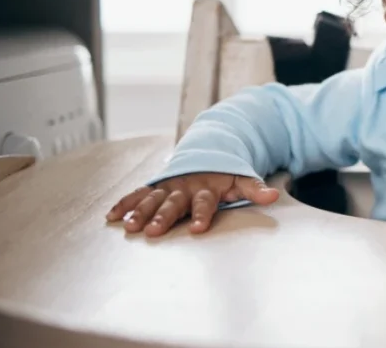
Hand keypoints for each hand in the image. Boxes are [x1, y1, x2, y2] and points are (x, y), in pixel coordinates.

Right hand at [106, 173, 279, 236]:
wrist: (207, 153)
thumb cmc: (226, 173)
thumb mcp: (242, 178)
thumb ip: (255, 188)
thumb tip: (274, 195)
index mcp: (206, 187)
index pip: (204, 202)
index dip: (202, 214)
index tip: (197, 229)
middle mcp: (184, 187)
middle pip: (173, 203)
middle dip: (163, 217)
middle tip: (153, 232)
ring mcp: (168, 186)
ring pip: (152, 199)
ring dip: (140, 212)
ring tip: (129, 226)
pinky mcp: (156, 188)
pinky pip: (138, 195)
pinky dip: (125, 204)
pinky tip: (111, 217)